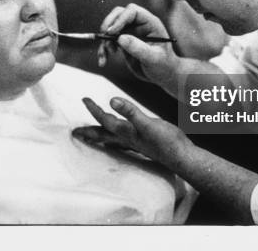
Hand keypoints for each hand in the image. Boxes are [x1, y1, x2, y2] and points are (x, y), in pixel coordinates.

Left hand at [72, 96, 190, 167]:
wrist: (182, 157)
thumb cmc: (166, 141)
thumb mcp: (148, 123)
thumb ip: (130, 111)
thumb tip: (111, 101)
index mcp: (126, 132)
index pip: (105, 119)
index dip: (94, 109)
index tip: (84, 99)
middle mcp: (127, 139)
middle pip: (103, 134)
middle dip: (89, 131)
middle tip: (75, 132)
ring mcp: (135, 143)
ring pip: (112, 139)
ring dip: (101, 136)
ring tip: (92, 135)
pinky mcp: (144, 144)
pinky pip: (123, 141)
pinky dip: (116, 139)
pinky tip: (119, 140)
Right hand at [98, 3, 180, 87]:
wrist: (163, 75)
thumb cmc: (164, 65)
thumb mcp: (154, 58)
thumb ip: (138, 48)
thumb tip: (121, 38)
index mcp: (150, 23)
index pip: (132, 11)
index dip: (121, 18)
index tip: (112, 32)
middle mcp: (139, 25)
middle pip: (119, 14)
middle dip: (109, 24)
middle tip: (104, 36)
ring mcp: (130, 33)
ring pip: (111, 28)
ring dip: (105, 39)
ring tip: (107, 53)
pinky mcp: (123, 42)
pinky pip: (109, 42)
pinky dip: (103, 50)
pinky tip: (103, 61)